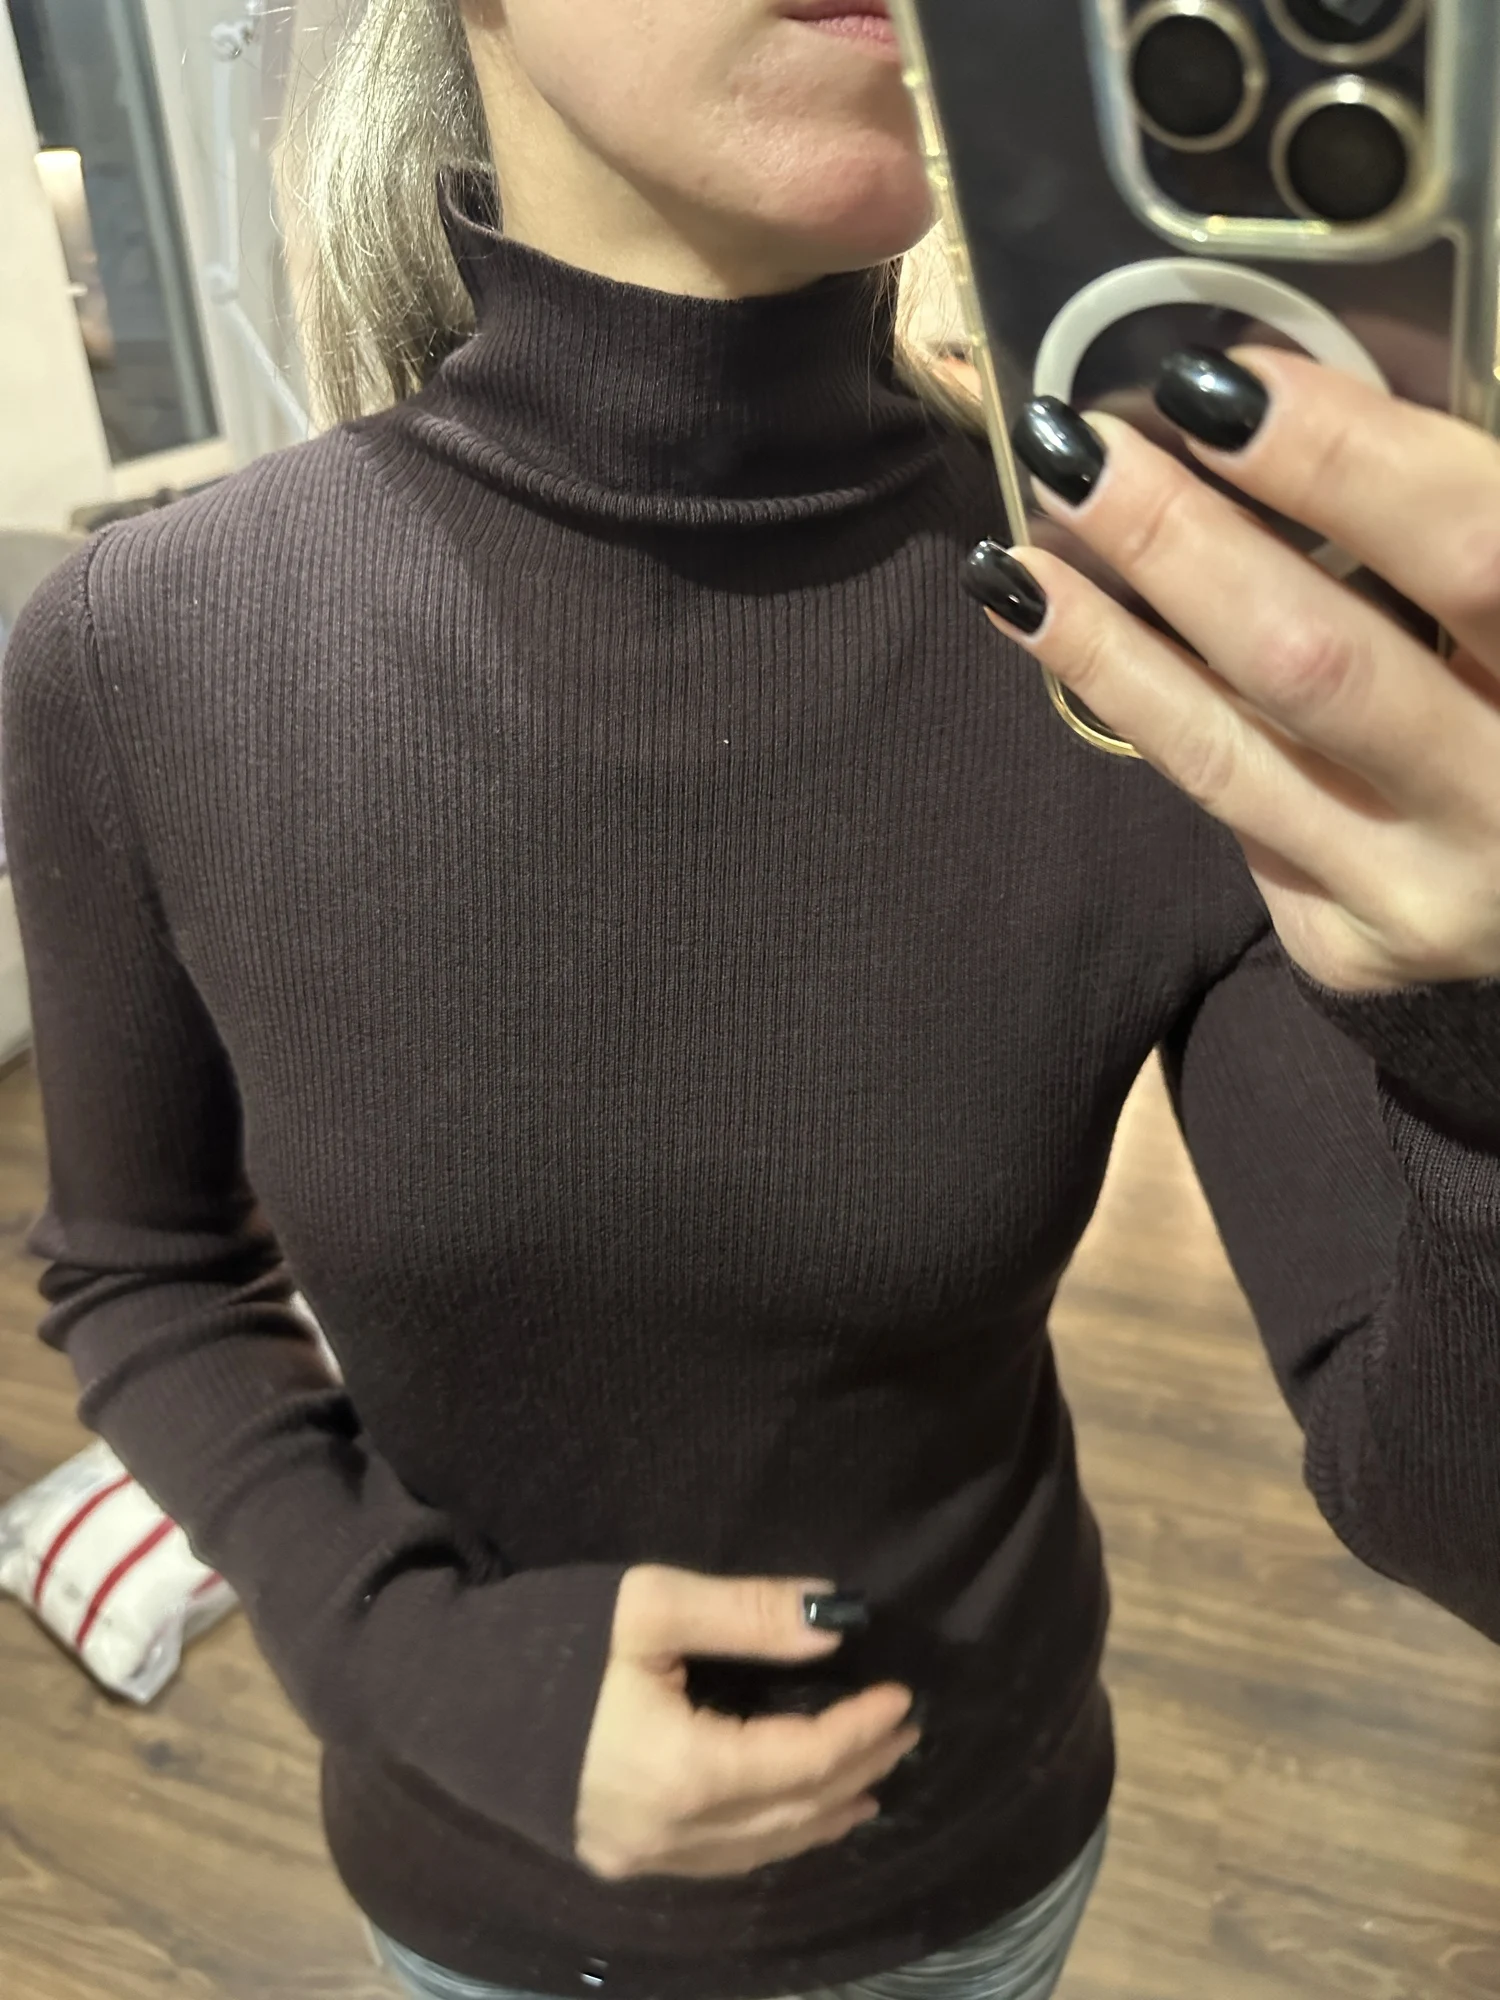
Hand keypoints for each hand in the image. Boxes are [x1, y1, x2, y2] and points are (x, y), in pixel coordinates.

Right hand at [574, 1565, 917, 1880]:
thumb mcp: (649, 1606)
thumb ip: (748, 1615)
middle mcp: (669, 1833)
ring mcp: (642, 1856)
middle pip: (791, 1811)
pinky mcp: (620, 1857)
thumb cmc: (548, 1638)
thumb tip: (835, 1619)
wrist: (445, 1694)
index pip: (802, 1761)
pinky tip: (795, 1815)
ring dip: (822, 1810)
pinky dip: (773, 1833)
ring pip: (760, 1847)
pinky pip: (722, 1858)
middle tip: (903, 1728)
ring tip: (871, 1778)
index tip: (902, 1694)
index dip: (859, 1729)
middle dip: (856, 1768)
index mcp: (680, 1771)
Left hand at [972, 346, 1499, 995]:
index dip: (1341, 461)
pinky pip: (1225, 806)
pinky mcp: (1353, 946)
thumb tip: (1259, 402)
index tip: (1214, 384)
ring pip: (1229, 753)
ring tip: (1013, 557)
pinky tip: (1060, 633)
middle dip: (1177, 543)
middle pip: (1317, 660)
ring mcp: (1427, 895)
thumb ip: (1451, 520)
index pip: (1473, 551)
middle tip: (1073, 449)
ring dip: (1105, 640)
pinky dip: (1137, 707)